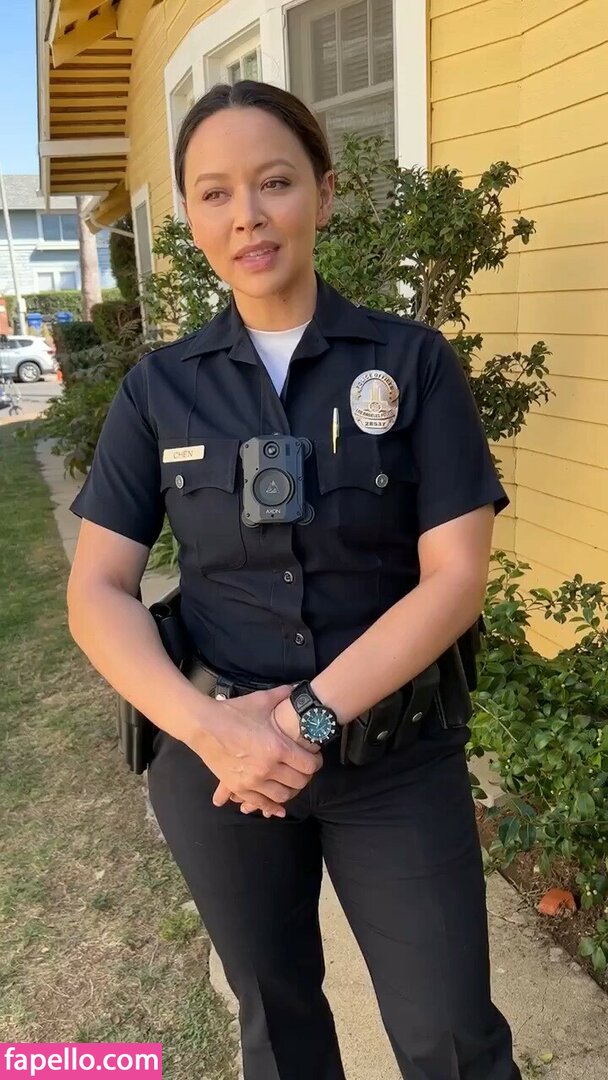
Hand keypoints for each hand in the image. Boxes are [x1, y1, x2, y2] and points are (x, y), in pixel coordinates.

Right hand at [192, 684, 321, 817]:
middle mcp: (268, 768)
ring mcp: (253, 780)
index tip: (315, 757)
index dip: (316, 762)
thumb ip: (283, 695)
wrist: (203, 725)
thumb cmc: (233, 712)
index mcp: (278, 747)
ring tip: (290, 782)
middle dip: (305, 776)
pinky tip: (278, 808)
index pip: (309, 765)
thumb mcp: (261, 701)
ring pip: (282, 795)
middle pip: (299, 782)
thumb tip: (299, 687)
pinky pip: (261, 803)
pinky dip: (272, 807)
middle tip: (304, 769)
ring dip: (290, 791)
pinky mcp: (239, 787)